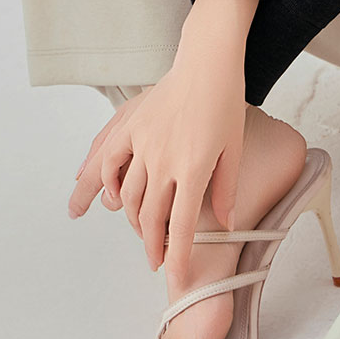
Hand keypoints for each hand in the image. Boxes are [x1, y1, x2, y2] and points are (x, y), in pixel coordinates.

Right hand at [68, 64, 247, 279]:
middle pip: (151, 216)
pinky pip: (109, 161)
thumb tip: (226, 224)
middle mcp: (164, 160)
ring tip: (137, 235)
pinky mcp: (130, 127)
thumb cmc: (225, 103)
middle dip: (152, 245)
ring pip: (128, 195)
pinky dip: (105, 182)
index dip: (175, 255)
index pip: (180, 226)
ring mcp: (143, 143)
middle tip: (155, 259)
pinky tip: (109, 197)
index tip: (172, 275)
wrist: (206, 63)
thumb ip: (226, 189)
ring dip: (130, 220)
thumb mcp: (234, 149)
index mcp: (193, 169)